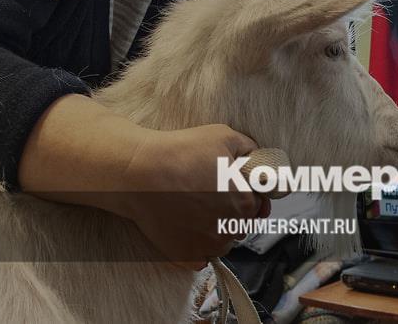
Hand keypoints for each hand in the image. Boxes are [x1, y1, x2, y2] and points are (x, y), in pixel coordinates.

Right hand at [117, 124, 270, 268]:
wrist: (138, 173)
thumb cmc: (180, 153)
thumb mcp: (224, 136)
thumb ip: (249, 149)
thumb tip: (256, 158)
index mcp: (244, 203)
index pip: (259, 204)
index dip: (247, 194)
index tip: (233, 187)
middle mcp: (230, 229)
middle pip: (242, 225)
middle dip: (234, 212)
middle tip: (213, 196)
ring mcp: (207, 246)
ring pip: (224, 244)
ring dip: (218, 232)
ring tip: (199, 211)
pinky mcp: (185, 256)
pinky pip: (201, 259)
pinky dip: (198, 248)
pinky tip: (188, 229)